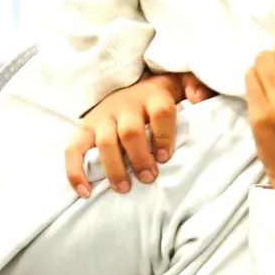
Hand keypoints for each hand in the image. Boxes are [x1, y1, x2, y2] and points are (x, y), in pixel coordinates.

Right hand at [64, 72, 211, 197]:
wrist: (126, 88)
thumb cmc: (157, 96)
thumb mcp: (178, 83)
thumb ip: (194, 84)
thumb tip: (200, 98)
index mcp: (151, 95)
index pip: (160, 112)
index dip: (164, 135)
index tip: (166, 157)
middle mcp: (125, 104)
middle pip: (131, 131)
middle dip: (140, 157)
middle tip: (148, 177)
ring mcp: (102, 117)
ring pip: (105, 143)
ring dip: (114, 168)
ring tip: (124, 188)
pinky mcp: (84, 129)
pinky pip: (73, 150)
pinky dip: (75, 171)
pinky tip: (85, 191)